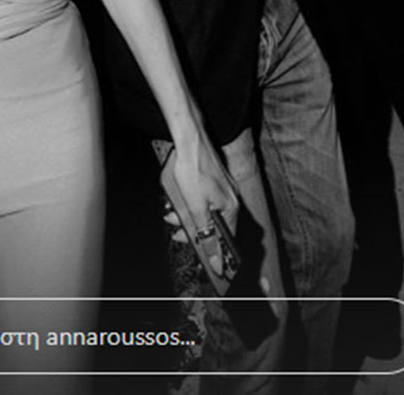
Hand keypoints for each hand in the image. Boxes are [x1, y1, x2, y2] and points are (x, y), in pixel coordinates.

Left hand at [170, 131, 238, 280]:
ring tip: (172, 213)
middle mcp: (231, 199)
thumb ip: (206, 236)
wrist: (189, 138)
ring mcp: (223, 188)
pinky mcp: (214, 180)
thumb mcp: (196, 209)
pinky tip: (177, 200)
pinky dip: (190, 204)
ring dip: (188, 216)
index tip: (200, 258)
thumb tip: (218, 264)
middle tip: (177, 232)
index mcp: (231, 208)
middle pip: (214, 225)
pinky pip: (203, 199)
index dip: (212, 251)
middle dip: (193, 230)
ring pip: (206, 211)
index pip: (225, 240)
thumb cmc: (193, 170)